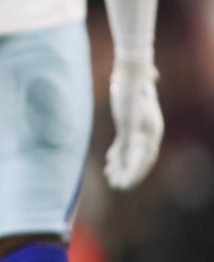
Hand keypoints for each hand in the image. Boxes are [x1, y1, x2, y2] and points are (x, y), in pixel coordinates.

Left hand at [105, 61, 163, 189]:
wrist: (130, 76)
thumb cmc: (129, 96)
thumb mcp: (127, 120)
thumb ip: (127, 142)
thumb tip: (125, 162)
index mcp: (151, 135)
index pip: (144, 161)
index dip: (133, 174)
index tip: (122, 185)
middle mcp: (149, 134)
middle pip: (139, 160)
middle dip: (128, 173)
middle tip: (115, 185)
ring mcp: (141, 129)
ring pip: (132, 152)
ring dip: (121, 165)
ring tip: (109, 176)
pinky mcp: (130, 124)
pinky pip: (126, 144)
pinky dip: (118, 153)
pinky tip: (110, 160)